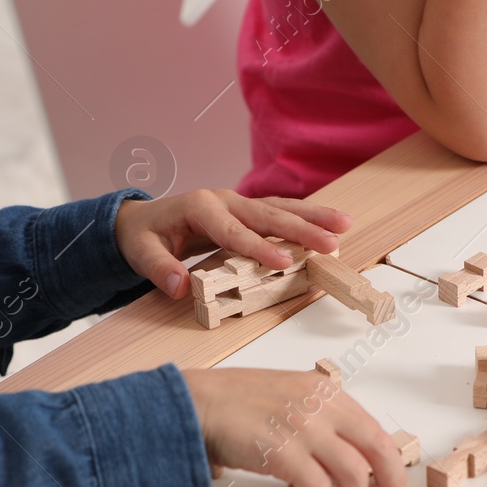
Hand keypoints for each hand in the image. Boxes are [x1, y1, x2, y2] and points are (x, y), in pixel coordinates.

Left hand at [115, 188, 351, 298]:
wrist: (142, 220)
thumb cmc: (144, 237)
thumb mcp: (141, 254)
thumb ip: (160, 270)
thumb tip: (179, 286)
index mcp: (200, 208)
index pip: (233, 231)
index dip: (258, 247)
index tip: (282, 262)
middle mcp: (224, 200)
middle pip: (268, 214)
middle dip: (302, 228)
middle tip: (332, 241)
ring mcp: (238, 203)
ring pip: (281, 207)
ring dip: (314, 216)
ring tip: (345, 224)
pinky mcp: (247, 211)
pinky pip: (280, 211)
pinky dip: (306, 217)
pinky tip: (331, 224)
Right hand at [180, 367, 407, 486]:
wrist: (198, 403)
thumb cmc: (235, 402)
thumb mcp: (290, 394)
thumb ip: (321, 417)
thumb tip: (345, 455)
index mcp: (326, 392)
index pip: (375, 429)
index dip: (389, 462)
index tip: (389, 482)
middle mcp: (322, 407)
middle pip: (378, 450)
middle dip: (390, 482)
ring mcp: (305, 429)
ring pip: (353, 475)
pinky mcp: (284, 453)